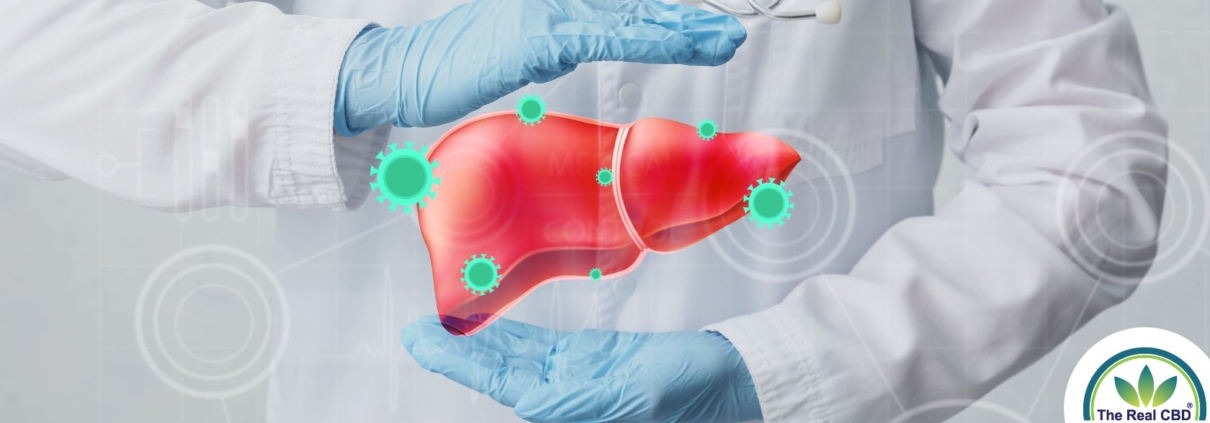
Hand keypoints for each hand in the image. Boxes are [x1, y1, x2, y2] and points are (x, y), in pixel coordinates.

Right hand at [334, 0, 746, 134]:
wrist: (407, 70)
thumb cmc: (457, 59)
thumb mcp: (518, 44)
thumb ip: (554, 38)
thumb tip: (577, 46)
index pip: (624, 3)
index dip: (665, 13)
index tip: (701, 25)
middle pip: (637, 4)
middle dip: (686, 18)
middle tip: (727, 31)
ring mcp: (550, 9)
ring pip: (633, 16)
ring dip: (684, 30)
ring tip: (723, 40)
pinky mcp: (541, 34)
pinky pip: (610, 37)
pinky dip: (653, 40)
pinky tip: (684, 45)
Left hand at [401, 316, 762, 422]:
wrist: (734, 383)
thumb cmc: (695, 394)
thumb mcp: (635, 395)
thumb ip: (579, 402)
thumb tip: (528, 404)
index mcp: (572, 409)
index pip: (503, 386)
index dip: (460, 365)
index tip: (423, 343)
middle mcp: (567, 396)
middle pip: (499, 372)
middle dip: (456, 353)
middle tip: (412, 331)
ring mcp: (578, 377)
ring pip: (515, 357)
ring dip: (478, 341)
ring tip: (437, 325)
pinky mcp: (594, 360)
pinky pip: (542, 348)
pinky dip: (512, 336)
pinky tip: (489, 325)